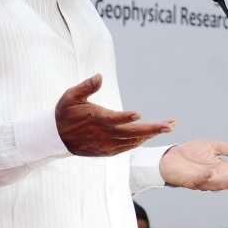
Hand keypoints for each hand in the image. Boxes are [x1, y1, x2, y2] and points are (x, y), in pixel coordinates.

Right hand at [56, 74, 175, 156]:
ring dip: (151, 134)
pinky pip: (128, 147)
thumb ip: (86, 87)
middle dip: (153, 129)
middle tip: (170, 125)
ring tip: (169, 126)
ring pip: (133, 141)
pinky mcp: (108, 151)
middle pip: (131, 133)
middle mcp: (104, 134)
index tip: (139, 114)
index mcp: (96, 118)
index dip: (125, 117)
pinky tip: (151, 134)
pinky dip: (140, 141)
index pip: (113, 119)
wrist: (56, 138)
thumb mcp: (71, 96)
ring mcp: (107, 144)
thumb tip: (99, 76)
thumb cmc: (65, 112)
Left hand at [159, 140, 227, 195]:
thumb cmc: (190, 154)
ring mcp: (205, 181)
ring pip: (220, 184)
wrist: (168, 158)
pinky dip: (208, 177)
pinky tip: (214, 172)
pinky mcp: (192, 181)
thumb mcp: (214, 147)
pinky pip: (201, 179)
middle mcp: (218, 178)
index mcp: (225, 170)